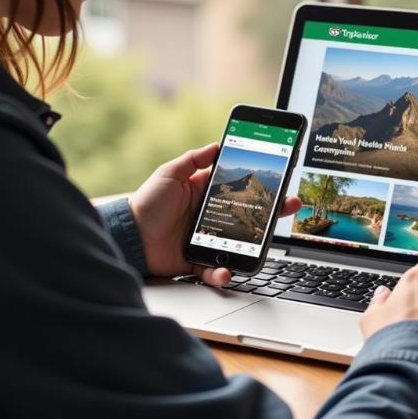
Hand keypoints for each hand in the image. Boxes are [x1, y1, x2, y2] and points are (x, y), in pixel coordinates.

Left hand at [128, 143, 301, 286]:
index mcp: (205, 193)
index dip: (259, 184)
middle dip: (271, 211)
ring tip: (263, 243)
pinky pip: (215, 270)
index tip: (279, 178)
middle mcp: (210, 216)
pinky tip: (226, 271)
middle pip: (247, 214)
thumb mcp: (169, 173)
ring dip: (254, 245)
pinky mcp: (197, 260)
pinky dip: (222, 273)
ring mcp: (207, 239)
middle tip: (289, 204)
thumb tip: (216, 145)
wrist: (128, 236)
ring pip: (239, 243)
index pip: (239, 186)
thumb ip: (193, 159)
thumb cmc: (146, 203)